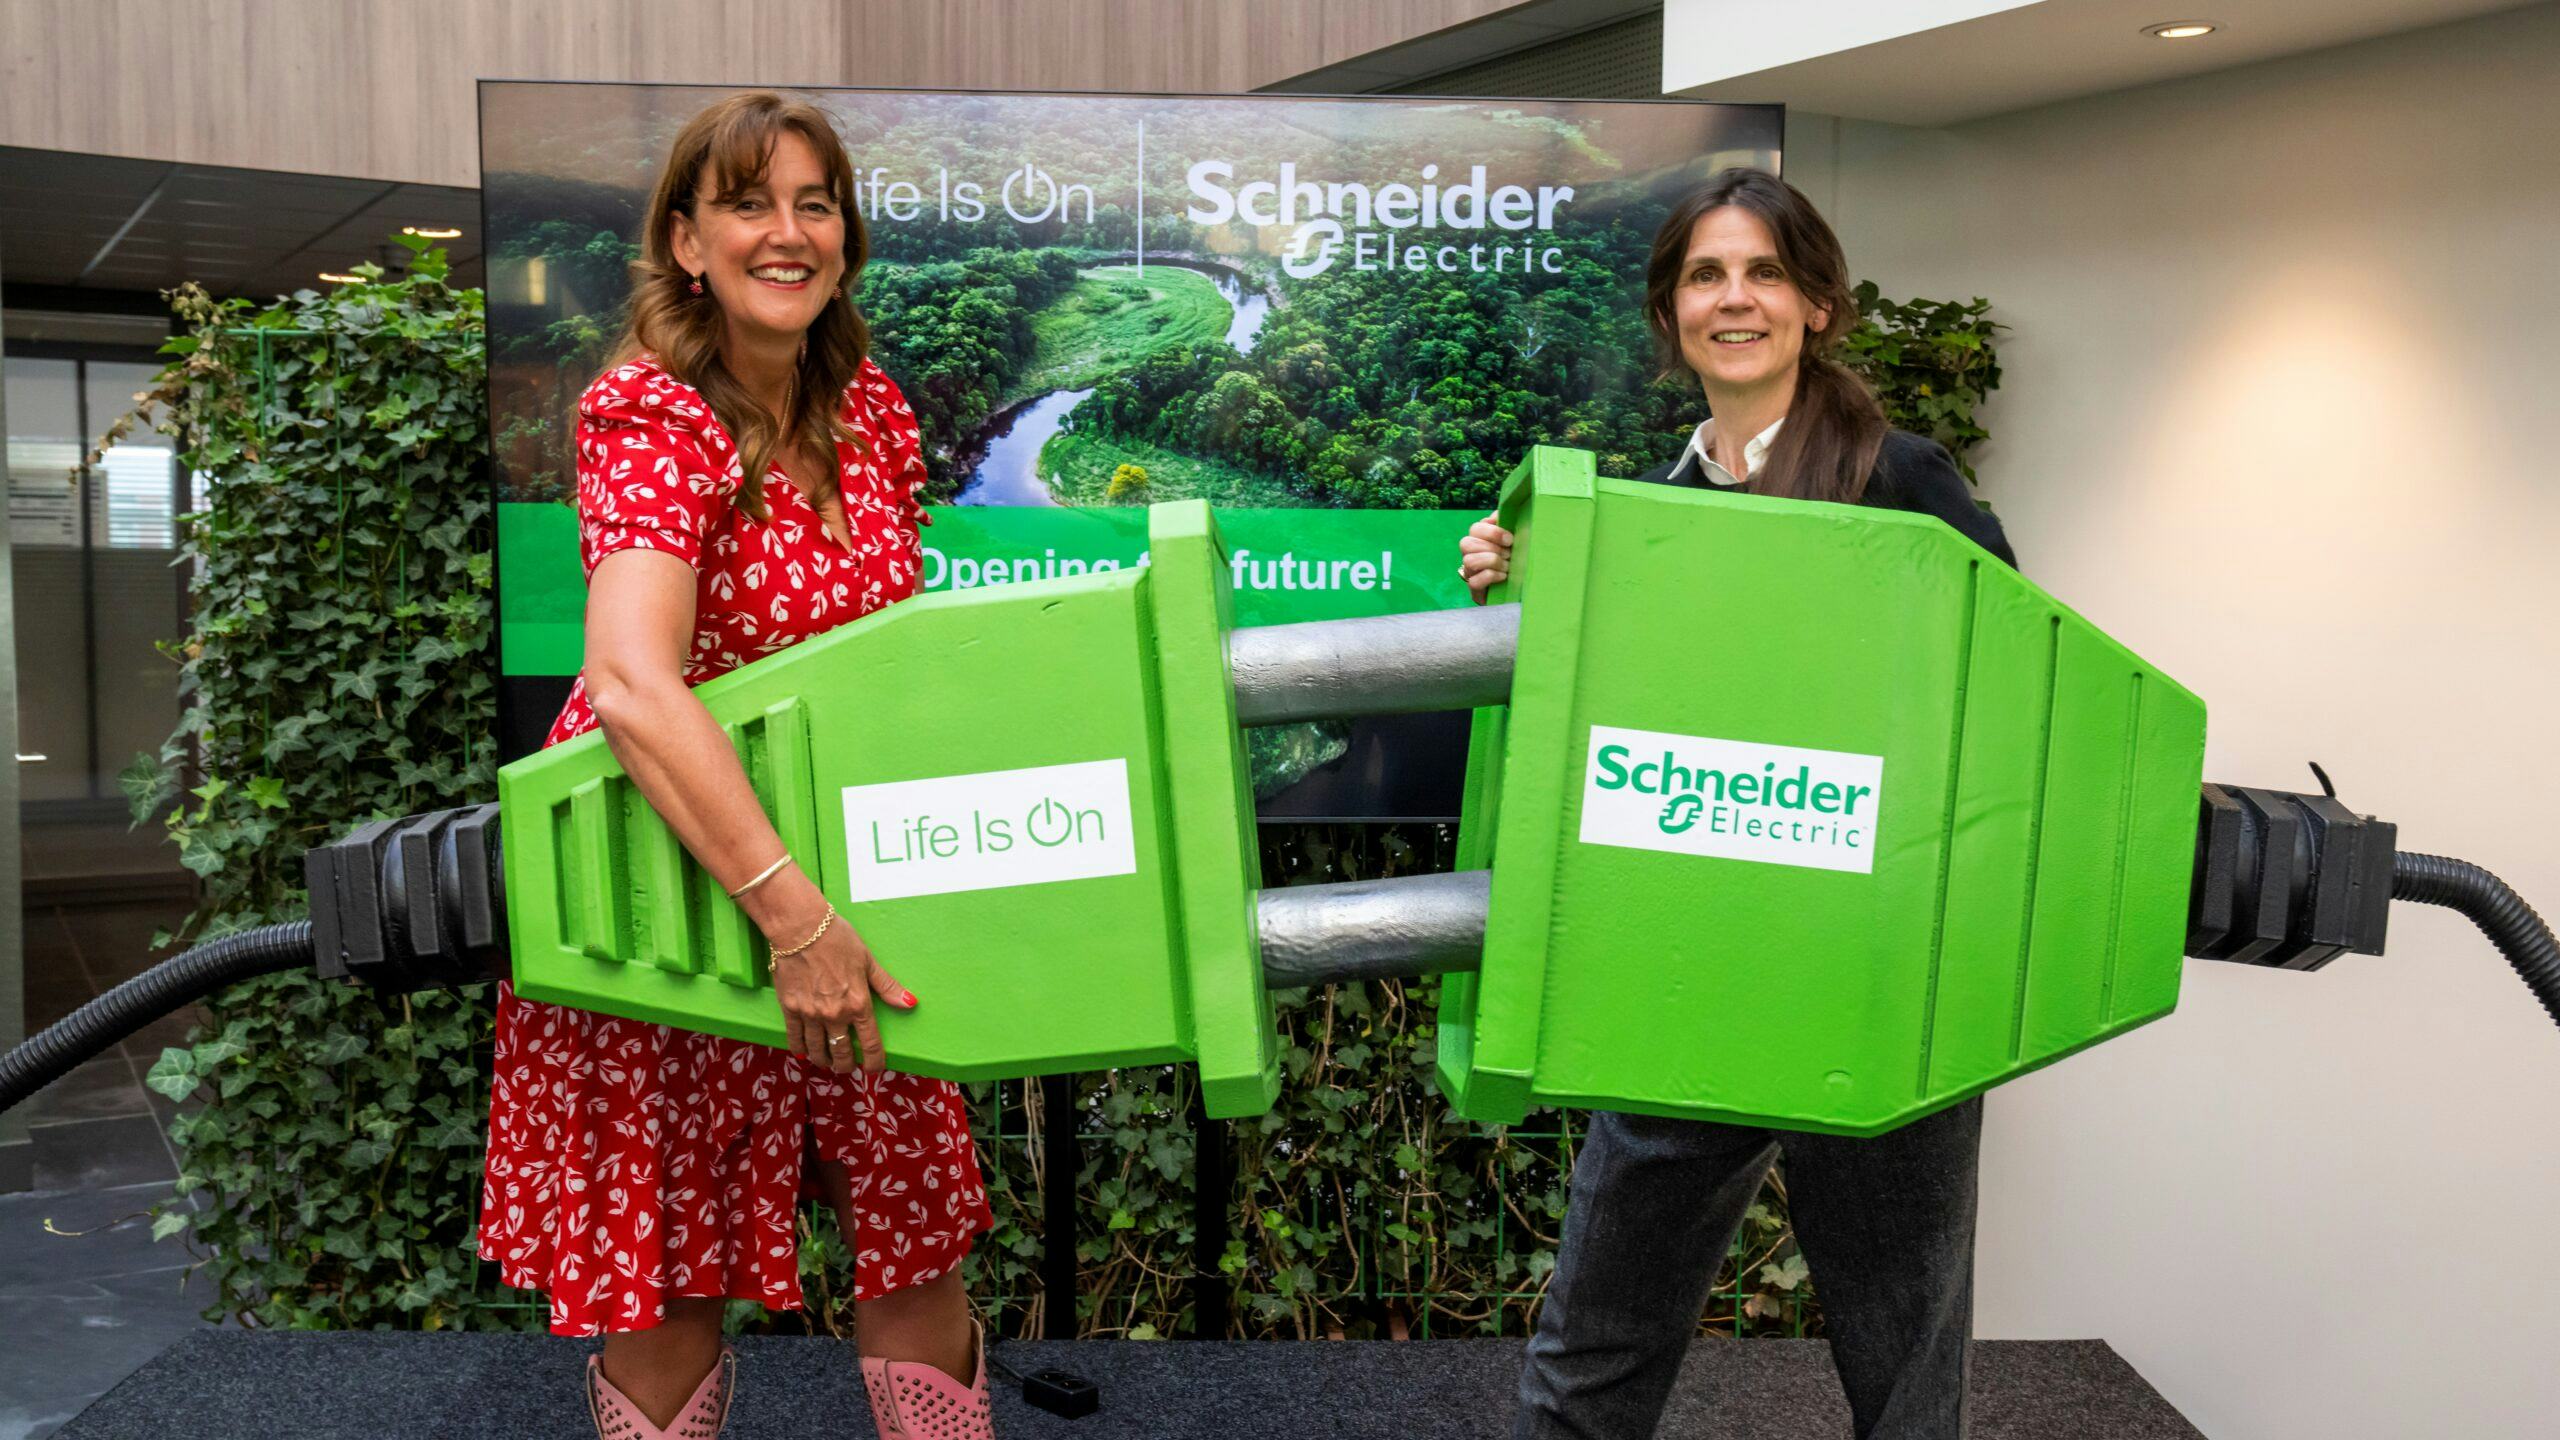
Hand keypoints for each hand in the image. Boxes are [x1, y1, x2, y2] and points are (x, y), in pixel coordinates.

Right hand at [767, 904, 916, 1074]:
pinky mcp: (790, 1008)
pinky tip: (804, 1054)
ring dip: (824, 1061)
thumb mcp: (868, 961)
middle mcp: (834, 1014)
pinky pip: (795, 1038)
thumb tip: (910, 1002)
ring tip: (827, 1064)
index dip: (874, 1062)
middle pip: (842, 1052)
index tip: (874, 1069)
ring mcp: (811, 1014)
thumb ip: (887, 986)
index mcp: (858, 1003)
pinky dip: (800, 1049)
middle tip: (847, 1067)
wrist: (800, 929)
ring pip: (817, 1050)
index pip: (870, 1043)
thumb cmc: (837, 939)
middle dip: (846, 1064)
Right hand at [1457, 511, 1512, 603]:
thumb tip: (1501, 514)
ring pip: (1469, 561)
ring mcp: (1470, 572)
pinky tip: (1503, 577)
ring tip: (1507, 566)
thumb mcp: (1513, 541)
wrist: (1518, 589)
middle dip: (1492, 548)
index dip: (1492, 532)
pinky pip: (1474, 582)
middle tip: (1509, 554)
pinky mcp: (1475, 590)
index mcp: (1479, 539)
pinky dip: (1491, 577)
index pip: (1475, 528)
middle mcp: (1470, 554)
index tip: (1510, 540)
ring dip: (1492, 561)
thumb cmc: (1515, 561)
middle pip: (1466, 543)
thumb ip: (1507, 525)